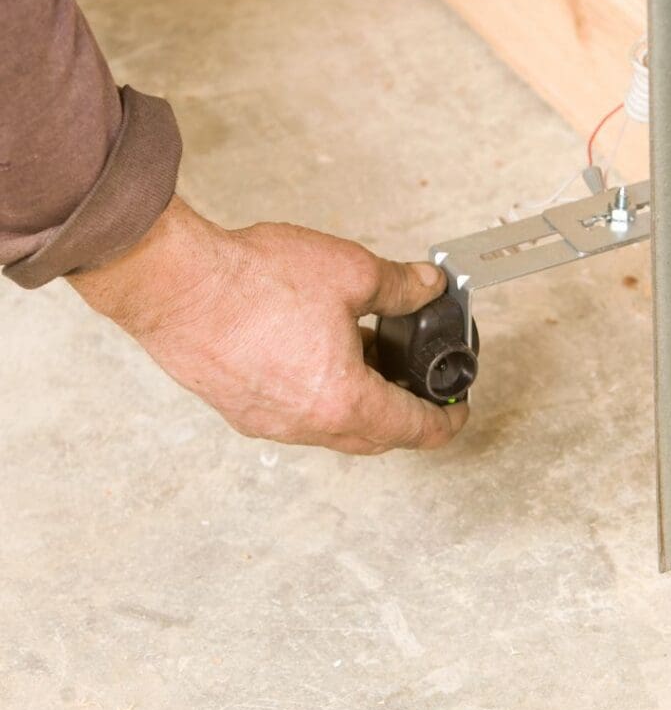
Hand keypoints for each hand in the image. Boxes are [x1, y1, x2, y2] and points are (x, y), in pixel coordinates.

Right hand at [68, 196, 468, 453]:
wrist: (173, 283)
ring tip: (369, 359)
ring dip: (360, 404)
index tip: (457, 412)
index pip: (414, 429)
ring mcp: (270, 423)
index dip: (446, 421)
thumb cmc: (251, 282)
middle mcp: (306, 424)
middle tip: (419, 388)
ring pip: (333, 429)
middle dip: (405, 416)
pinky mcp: (239, 411)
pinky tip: (319, 358)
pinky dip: (321, 397)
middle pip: (375, 438)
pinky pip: (297, 417)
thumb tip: (426, 287)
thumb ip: (401, 286)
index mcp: (343, 400)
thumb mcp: (350, 271)